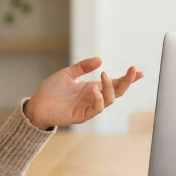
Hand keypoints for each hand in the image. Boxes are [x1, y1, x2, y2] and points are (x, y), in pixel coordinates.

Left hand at [22, 58, 143, 128]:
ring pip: (110, 99)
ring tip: (103, 75)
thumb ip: (83, 66)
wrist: (37, 105)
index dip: (127, 78)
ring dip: (109, 87)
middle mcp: (94, 97)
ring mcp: (89, 106)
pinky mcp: (82, 115)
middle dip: (127, 81)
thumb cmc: (51, 91)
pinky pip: (96, 109)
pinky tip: (95, 90)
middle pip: (117, 91)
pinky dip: (99, 99)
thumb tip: (100, 59)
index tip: (139, 71)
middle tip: (132, 70)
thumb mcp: (67, 74)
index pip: (115, 82)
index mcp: (93, 87)